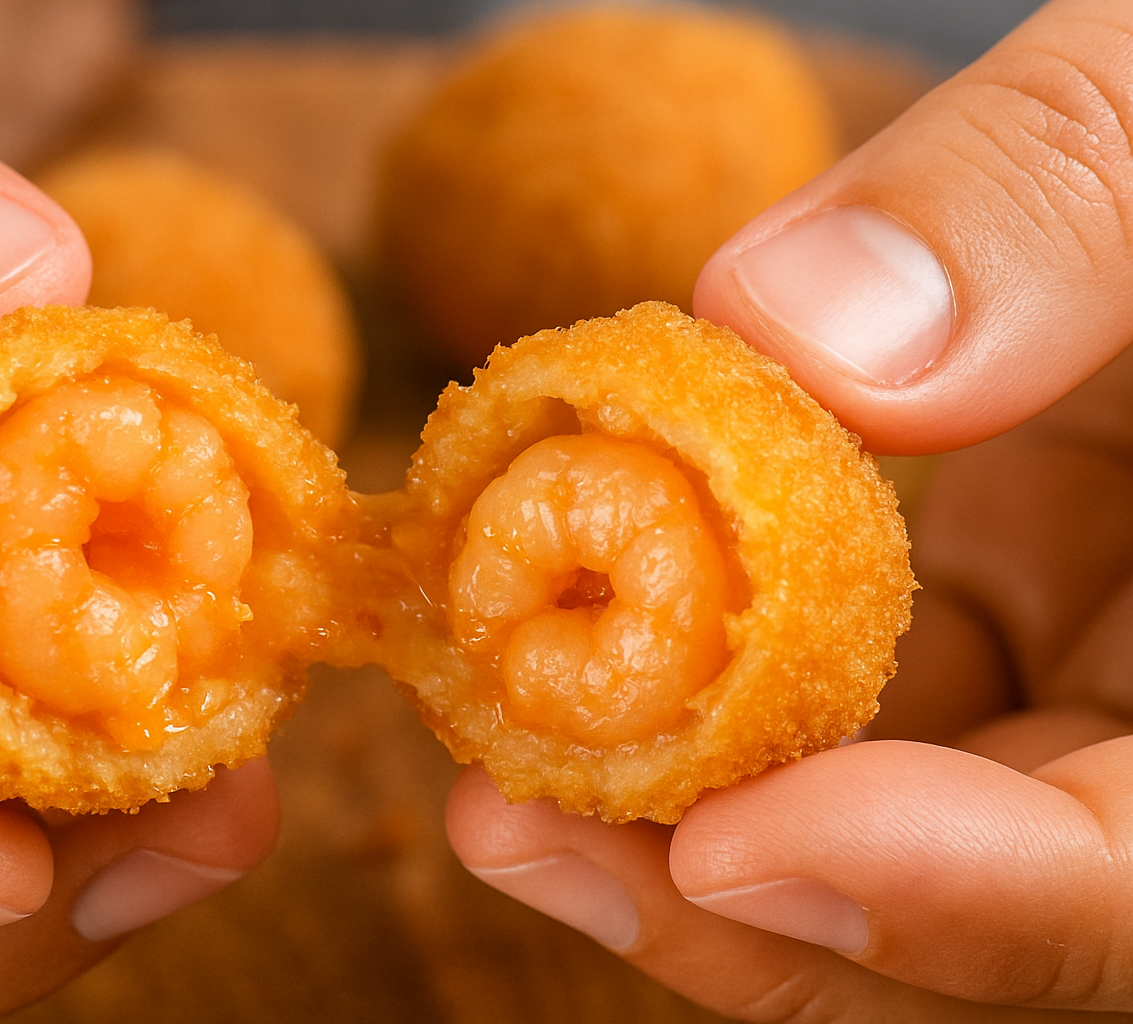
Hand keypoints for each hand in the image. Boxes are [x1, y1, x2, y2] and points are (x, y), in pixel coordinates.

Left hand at [448, 1, 1132, 1017]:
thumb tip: (780, 326)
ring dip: (674, 821)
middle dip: (740, 905)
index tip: (730, 844)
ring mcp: (1076, 674)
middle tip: (516, 832)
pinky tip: (557, 643)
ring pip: (879, 836)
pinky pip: (833, 704)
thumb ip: (1045, 212)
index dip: (951, 897)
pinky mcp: (984, 609)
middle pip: (969, 919)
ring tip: (489, 773)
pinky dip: (693, 697)